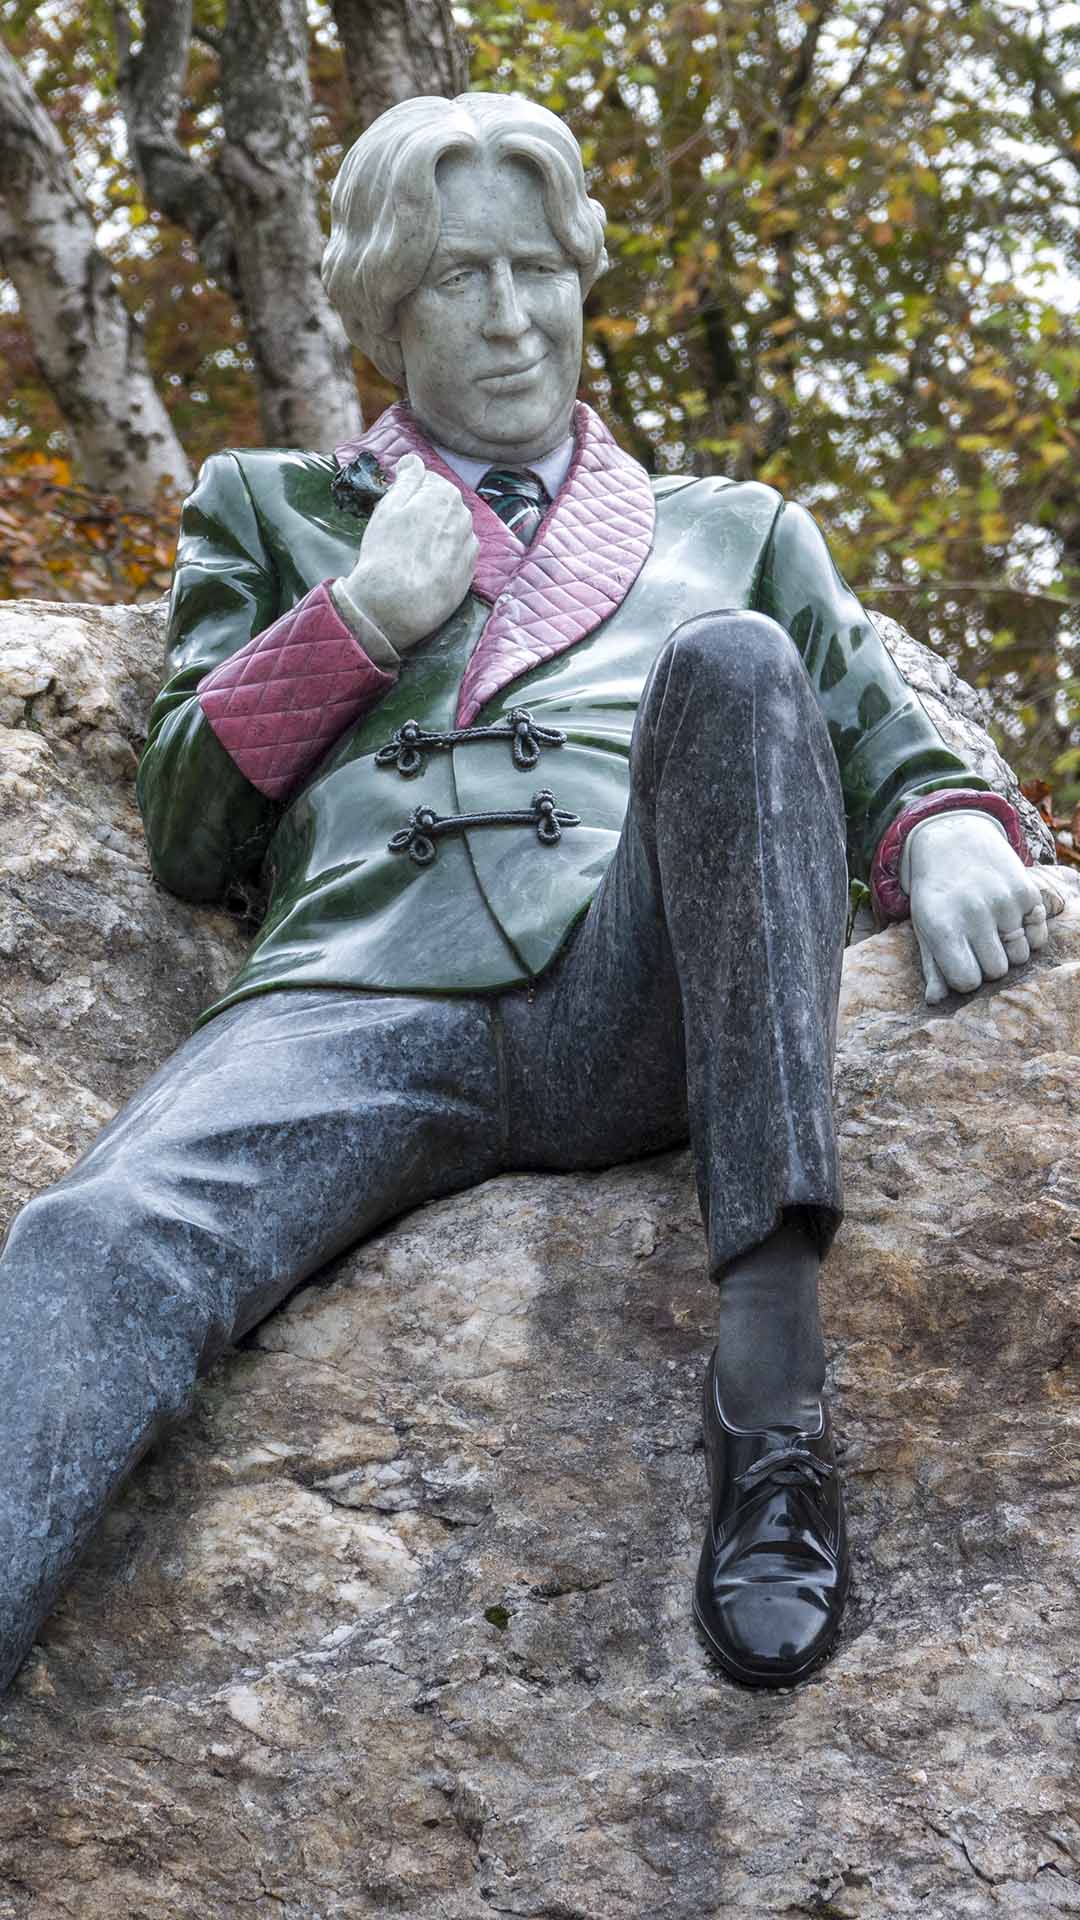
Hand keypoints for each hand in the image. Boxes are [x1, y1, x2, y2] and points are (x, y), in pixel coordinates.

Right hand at [340, 454, 477, 654]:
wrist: (397, 603)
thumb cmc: (387, 552)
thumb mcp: (389, 506)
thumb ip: (407, 478)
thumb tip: (414, 460)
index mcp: (445, 494)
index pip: (430, 482)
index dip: (410, 494)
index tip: (397, 509)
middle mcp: (464, 517)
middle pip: (443, 507)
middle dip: (425, 513)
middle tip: (401, 533)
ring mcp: (469, 545)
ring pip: (451, 531)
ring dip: (436, 536)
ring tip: (412, 553)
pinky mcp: (470, 571)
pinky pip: (457, 555)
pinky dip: (444, 557)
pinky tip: (426, 567)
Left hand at [903, 811, 1062, 1003]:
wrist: (952, 840)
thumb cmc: (936, 894)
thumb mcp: (924, 927)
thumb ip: (933, 967)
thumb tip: (935, 1002)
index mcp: (942, 926)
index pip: (967, 981)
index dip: (965, 977)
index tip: (960, 962)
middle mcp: (974, 913)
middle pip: (996, 971)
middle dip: (987, 963)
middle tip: (976, 942)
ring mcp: (1003, 901)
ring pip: (1020, 956)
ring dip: (1009, 950)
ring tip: (992, 929)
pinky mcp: (1027, 892)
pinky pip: (1038, 938)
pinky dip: (1028, 935)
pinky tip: (1011, 919)